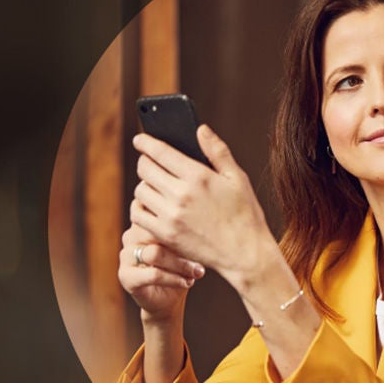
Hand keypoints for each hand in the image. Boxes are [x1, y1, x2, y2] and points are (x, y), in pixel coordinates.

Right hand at [117, 224, 204, 323]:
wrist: (168, 300)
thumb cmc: (180, 266)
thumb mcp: (184, 244)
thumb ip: (183, 229)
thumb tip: (201, 217)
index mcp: (143, 222)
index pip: (155, 211)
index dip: (175, 220)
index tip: (198, 232)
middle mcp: (130, 236)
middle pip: (156, 232)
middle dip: (182, 245)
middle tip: (202, 256)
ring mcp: (125, 255)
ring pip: (155, 253)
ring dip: (181, 264)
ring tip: (197, 272)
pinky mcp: (126, 276)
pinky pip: (153, 274)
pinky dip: (174, 279)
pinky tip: (187, 282)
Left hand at [130, 125, 274, 287]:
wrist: (245, 254)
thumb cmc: (245, 214)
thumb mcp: (237, 177)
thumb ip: (217, 150)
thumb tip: (200, 128)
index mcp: (198, 176)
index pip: (160, 152)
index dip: (146, 142)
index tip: (139, 139)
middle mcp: (181, 195)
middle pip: (145, 169)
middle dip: (145, 162)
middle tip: (150, 162)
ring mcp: (170, 216)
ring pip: (140, 191)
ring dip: (144, 185)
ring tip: (155, 185)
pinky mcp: (165, 234)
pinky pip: (138, 215)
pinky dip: (141, 207)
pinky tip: (152, 205)